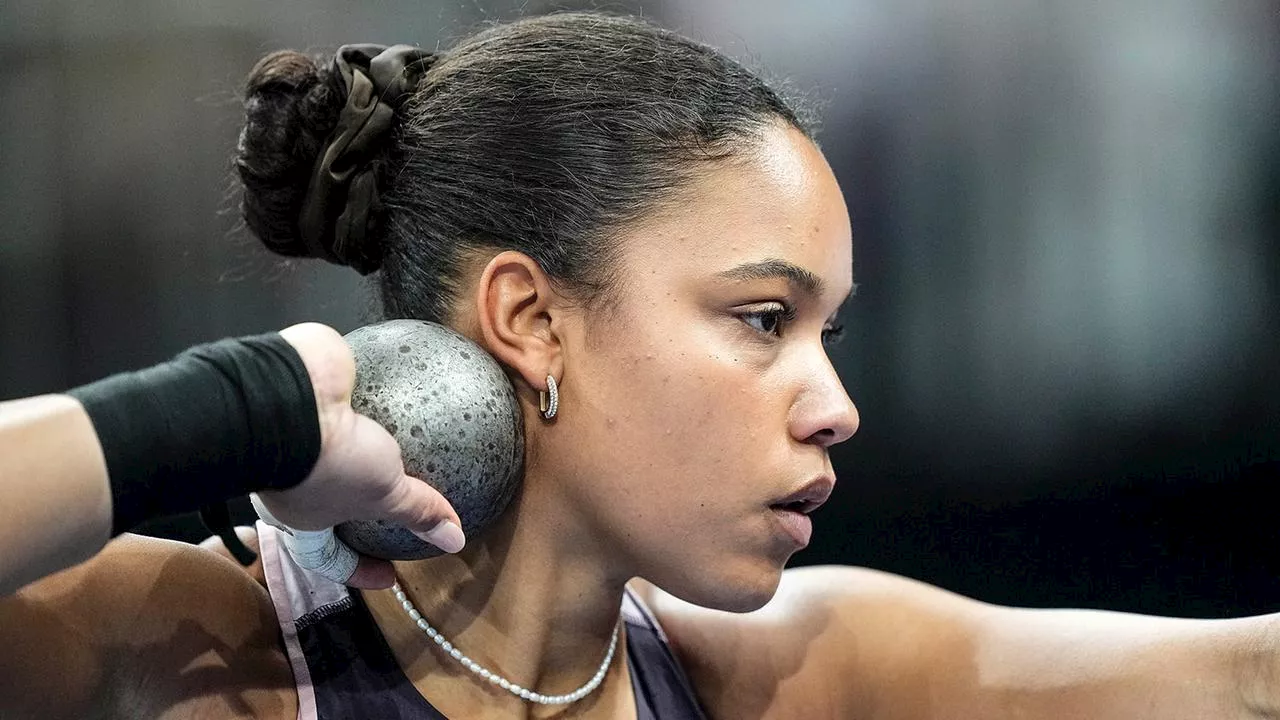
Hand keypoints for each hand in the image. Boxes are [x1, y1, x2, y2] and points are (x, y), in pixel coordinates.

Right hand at [253, 323, 464, 587]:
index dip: (356, 570)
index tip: (390, 575)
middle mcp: (291, 478)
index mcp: (298, 518)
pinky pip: (345, 397)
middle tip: (389, 503)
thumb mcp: (382, 493)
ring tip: (403, 442)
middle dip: (354, 506)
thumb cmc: (326, 462)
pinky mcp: (311, 391)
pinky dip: (371, 397)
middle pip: (323, 501)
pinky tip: (402, 394)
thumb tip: (453, 541)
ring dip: (363, 445)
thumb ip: (416, 511)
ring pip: (333, 445)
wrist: (286, 391)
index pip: (324, 557)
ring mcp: (298, 432)